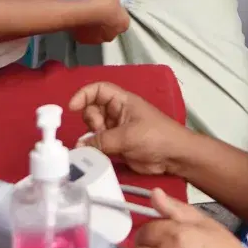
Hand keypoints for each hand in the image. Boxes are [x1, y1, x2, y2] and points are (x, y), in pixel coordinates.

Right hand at [68, 82, 189, 176]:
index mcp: (123, 101)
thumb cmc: (156, 137)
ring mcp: (117, 130)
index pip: (99, 90)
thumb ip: (102, 141)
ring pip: (94, 130)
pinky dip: (93, 150)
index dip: (84, 95)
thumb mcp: (128, 136)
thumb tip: (79, 147)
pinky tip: (94, 156)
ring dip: (91, 138)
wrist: (174, 156)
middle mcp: (117, 113)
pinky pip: (99, 144)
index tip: (72, 108)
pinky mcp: (117, 146)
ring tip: (100, 147)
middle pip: (92, 110)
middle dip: (90, 122)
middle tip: (99, 133)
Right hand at [70, 0, 132, 44]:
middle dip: (107, 20)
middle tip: (100, 10)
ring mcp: (99, 40)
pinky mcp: (85, 41)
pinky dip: (85, 29)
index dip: (117, 11)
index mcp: (124, 25)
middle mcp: (113, 35)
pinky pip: (86, 35)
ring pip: (99, 32)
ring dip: (96, 26)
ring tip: (90, 15)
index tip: (110, 5)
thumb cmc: (103, 3)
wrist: (83, 13)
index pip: (123, 18)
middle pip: (111, 27)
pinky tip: (82, 21)